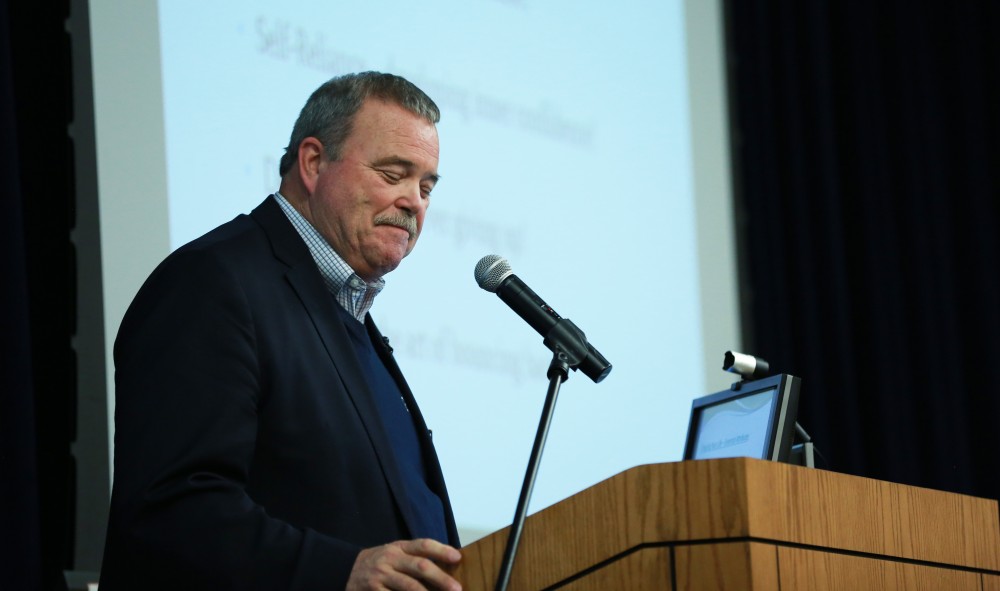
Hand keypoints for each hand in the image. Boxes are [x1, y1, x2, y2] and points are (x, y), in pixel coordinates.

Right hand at [346, 538, 461, 590]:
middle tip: (457, 588)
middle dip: (441, 578)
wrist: (346, 570)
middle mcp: (390, 559)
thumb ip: (415, 557)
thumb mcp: (394, 553)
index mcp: (399, 547)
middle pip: (420, 566)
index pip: (423, 545)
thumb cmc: (379, 563)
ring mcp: (381, 576)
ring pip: (409, 586)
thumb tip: (446, 565)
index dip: (441, 550)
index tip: (457, 557)